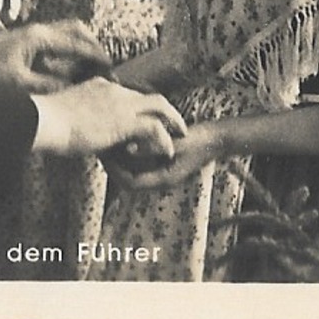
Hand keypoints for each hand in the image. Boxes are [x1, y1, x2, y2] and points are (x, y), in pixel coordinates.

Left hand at [0, 18, 109, 93]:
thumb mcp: (19, 86)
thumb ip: (50, 87)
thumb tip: (74, 89)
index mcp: (39, 37)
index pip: (79, 43)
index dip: (97, 58)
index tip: (111, 71)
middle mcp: (37, 32)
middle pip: (76, 30)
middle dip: (93, 46)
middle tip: (105, 67)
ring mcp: (29, 36)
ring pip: (65, 35)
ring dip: (80, 50)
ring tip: (91, 70)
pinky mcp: (22, 44)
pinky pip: (54, 45)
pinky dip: (67, 54)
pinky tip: (67, 73)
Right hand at [31, 77, 186, 157]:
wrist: (43, 120)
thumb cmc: (45, 120)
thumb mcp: (65, 112)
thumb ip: (78, 115)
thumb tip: (75, 125)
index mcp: (100, 86)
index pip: (127, 92)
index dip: (139, 105)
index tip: (145, 116)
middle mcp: (114, 90)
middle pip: (148, 95)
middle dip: (164, 109)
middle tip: (174, 123)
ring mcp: (121, 104)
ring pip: (159, 105)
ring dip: (173, 120)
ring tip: (181, 134)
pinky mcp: (124, 121)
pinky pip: (155, 128)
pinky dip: (164, 140)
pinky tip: (168, 152)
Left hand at [105, 121, 225, 190]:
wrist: (218, 138)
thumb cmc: (201, 141)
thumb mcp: (177, 144)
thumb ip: (154, 148)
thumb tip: (129, 149)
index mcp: (163, 179)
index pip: (130, 183)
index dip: (115, 171)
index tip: (104, 155)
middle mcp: (160, 179)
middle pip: (128, 178)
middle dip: (114, 165)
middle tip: (100, 147)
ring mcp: (161, 171)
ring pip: (133, 170)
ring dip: (121, 159)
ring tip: (108, 141)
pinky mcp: (162, 162)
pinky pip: (141, 162)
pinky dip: (131, 153)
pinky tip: (125, 135)